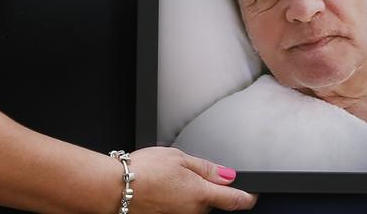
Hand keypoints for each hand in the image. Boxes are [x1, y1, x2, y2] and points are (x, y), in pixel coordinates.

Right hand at [125, 146, 256, 212]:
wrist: (114, 189)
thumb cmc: (144, 171)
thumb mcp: (180, 158)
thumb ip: (207, 168)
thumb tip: (229, 175)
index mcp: (201, 194)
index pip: (236, 200)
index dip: (248, 196)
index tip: (252, 193)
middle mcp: (193, 212)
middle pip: (212, 201)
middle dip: (206, 188)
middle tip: (186, 171)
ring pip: (195, 206)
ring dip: (189, 194)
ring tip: (168, 179)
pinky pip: (179, 210)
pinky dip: (176, 200)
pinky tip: (161, 190)